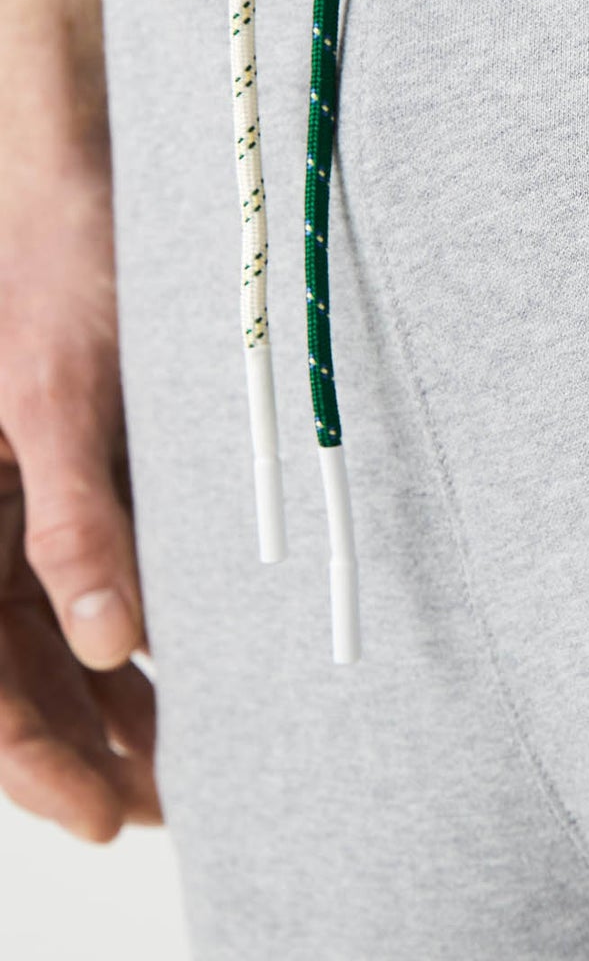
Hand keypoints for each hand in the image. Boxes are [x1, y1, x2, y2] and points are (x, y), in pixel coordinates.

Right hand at [0, 119, 158, 840]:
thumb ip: (78, 515)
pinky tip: (176, 661)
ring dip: (110, 696)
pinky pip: (86, 565)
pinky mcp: (73, 461)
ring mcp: (21, 490)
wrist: (88, 168)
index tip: (108, 812)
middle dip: (83, 746)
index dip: (39, 756)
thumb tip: (114, 640)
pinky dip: (129, 621)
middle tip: (162, 805)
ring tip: (177, 760)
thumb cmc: (69, 263)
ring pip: (54, 627)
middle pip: (19, 666)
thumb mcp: (67, 389)